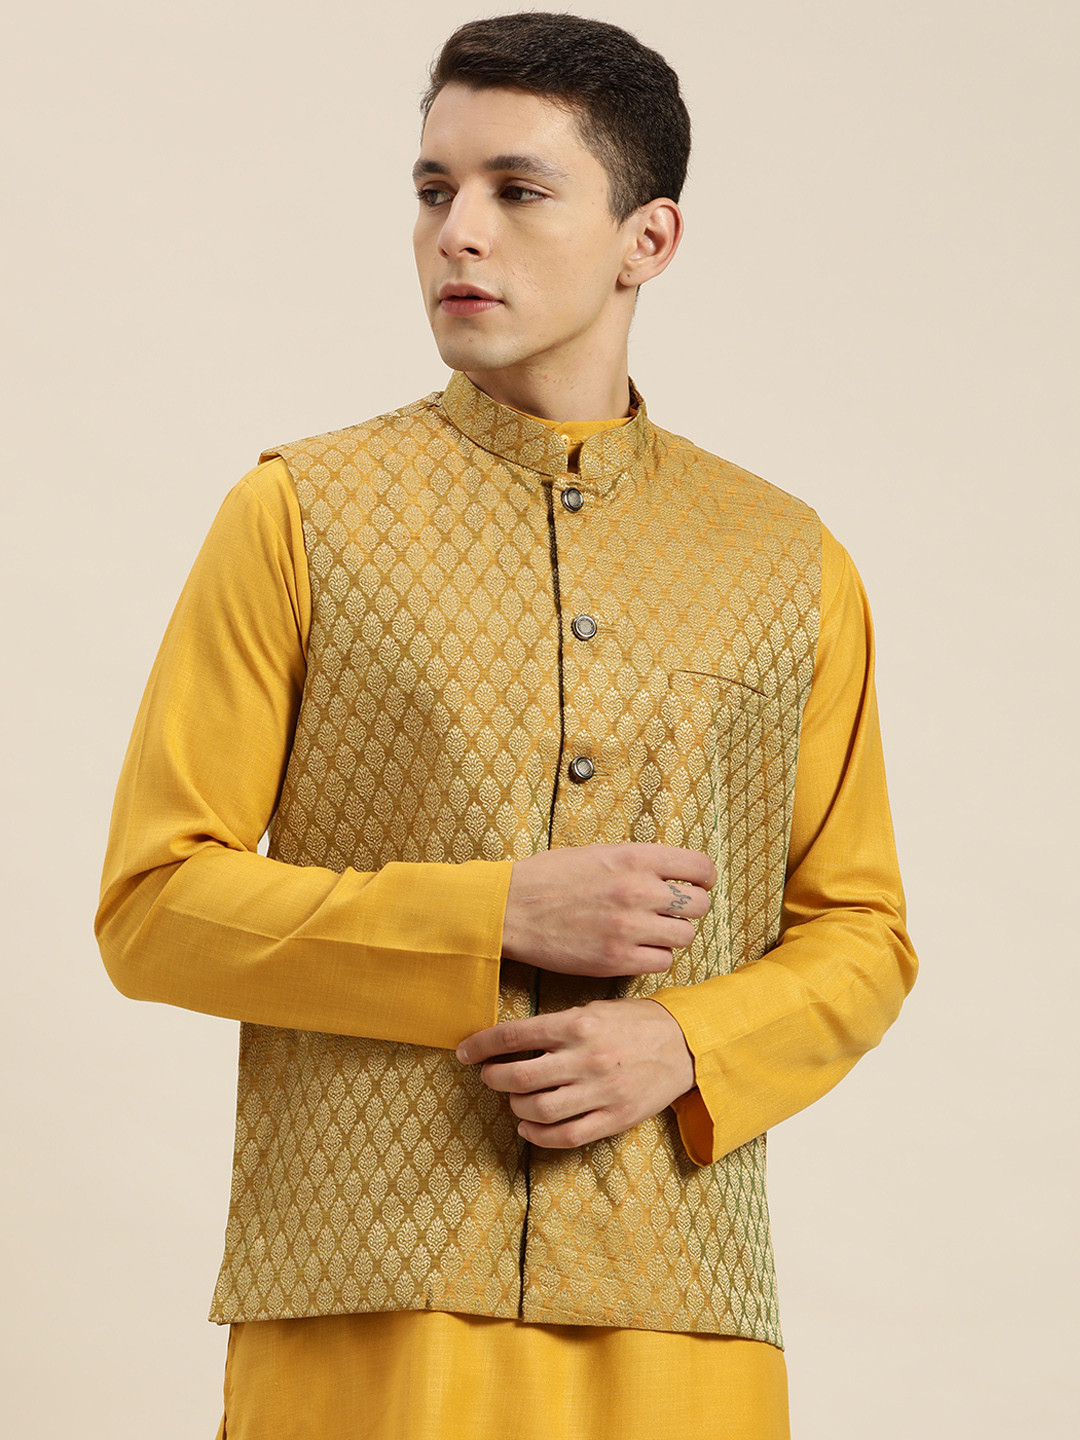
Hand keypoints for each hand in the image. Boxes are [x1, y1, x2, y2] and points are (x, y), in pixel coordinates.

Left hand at [456, 998, 695, 1147]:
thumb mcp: (594, 1010)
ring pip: (538, 1108)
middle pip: (519, 1076)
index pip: (513, 1036)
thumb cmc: (634, 1022)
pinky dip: (538, 1135)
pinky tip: (528, 1126)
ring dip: (514, 1106)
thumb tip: (511, 1042)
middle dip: (493, 1078)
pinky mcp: (613, 1118)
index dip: (481, 1045)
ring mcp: (600, 1092)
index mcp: (578, 1024)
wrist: (684, 1044)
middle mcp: (586, 1058)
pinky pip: (565, 1136)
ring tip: (513, 1099)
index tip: (465, 1052)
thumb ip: (556, 1026)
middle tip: (489, 1075)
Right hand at [501, 843, 715, 978]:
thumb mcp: (599, 853)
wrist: (511, 909)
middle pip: (698, 905)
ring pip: (684, 937)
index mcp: (636, 857)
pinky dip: (653, 957)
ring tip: (647, 932)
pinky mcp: (617, 959)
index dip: (702, 879)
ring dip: (671, 936)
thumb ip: (638, 863)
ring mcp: (629, 927)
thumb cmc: (549, 878)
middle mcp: (639, 891)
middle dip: (687, 909)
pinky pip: (662, 962)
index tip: (695, 885)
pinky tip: (634, 949)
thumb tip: (671, 874)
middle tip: (668, 912)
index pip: (700, 868)